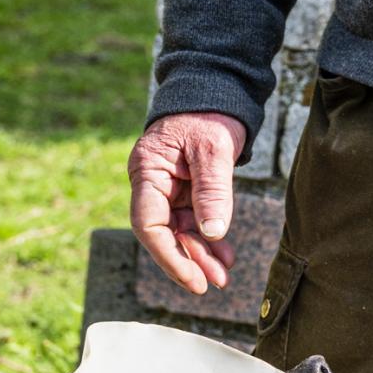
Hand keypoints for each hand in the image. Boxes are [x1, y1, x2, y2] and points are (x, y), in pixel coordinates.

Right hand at [128, 111, 246, 294]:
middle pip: (165, 233)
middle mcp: (153, 182)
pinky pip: (194, 220)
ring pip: (180, 231)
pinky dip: (209, 238)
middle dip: (189, 260)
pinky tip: (225, 255)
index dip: (169, 257)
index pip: (149, 224)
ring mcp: (168, 187)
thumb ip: (212, 190)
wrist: (215, 88)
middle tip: (214, 283)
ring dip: (201, 254)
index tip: (192, 279)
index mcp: (147, 170)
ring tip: (224, 275)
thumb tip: (213, 234)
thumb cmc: (209, 113)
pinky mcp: (186, 188)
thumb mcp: (213, 150)